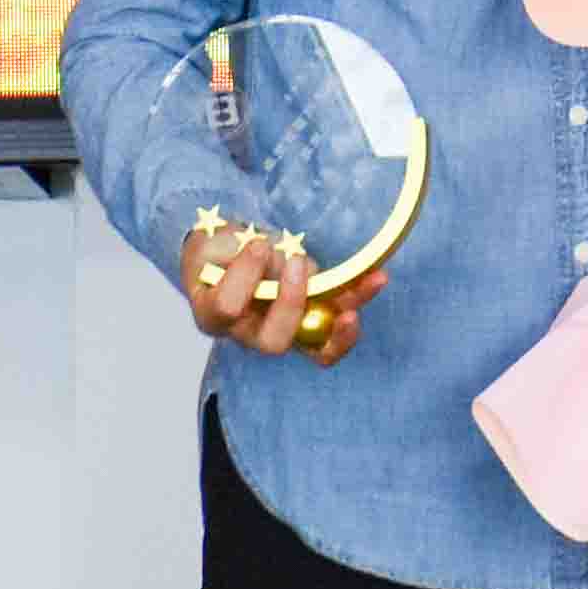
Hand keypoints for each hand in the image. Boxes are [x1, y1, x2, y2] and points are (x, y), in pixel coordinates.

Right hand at [183, 221, 376, 366]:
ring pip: (315, 345)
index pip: (227, 309)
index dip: (244, 277)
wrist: (233, 256)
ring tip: (368, 288)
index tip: (257, 244)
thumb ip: (227, 249)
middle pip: (274, 341)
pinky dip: (356, 304)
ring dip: (342, 322)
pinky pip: (336, 330)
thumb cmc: (218, 251)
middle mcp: (249, 334)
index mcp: (214, 315)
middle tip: (297, 261)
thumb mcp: (211, 243)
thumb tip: (263, 251)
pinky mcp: (310, 321)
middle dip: (291, 302)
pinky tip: (376, 278)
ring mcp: (284, 332)